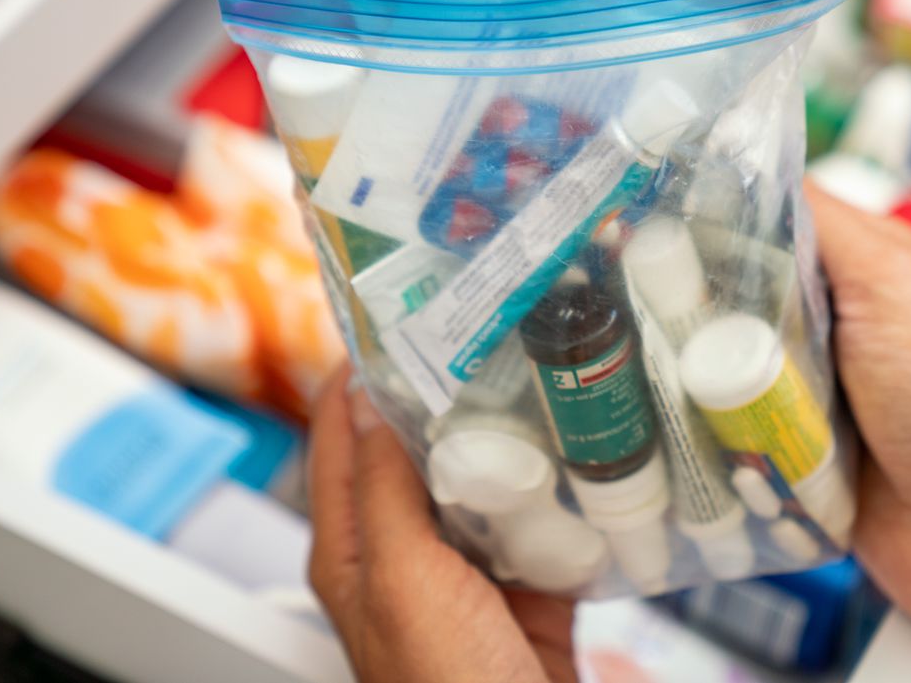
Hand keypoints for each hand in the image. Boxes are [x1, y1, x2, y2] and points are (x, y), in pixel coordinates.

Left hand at [307, 366, 577, 682]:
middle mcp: (403, 556)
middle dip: (442, 396)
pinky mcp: (520, 590)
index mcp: (352, 552)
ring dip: (503, 440)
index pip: (339, 437)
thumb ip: (382, 490)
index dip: (357, 376)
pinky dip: (554, 492)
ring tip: (528, 383)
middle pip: (413, 451)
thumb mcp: (402, 577)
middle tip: (477, 339)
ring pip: (478, 480)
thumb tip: (367, 402)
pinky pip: (535, 521)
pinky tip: (571, 460)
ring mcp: (463, 573)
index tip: (390, 321)